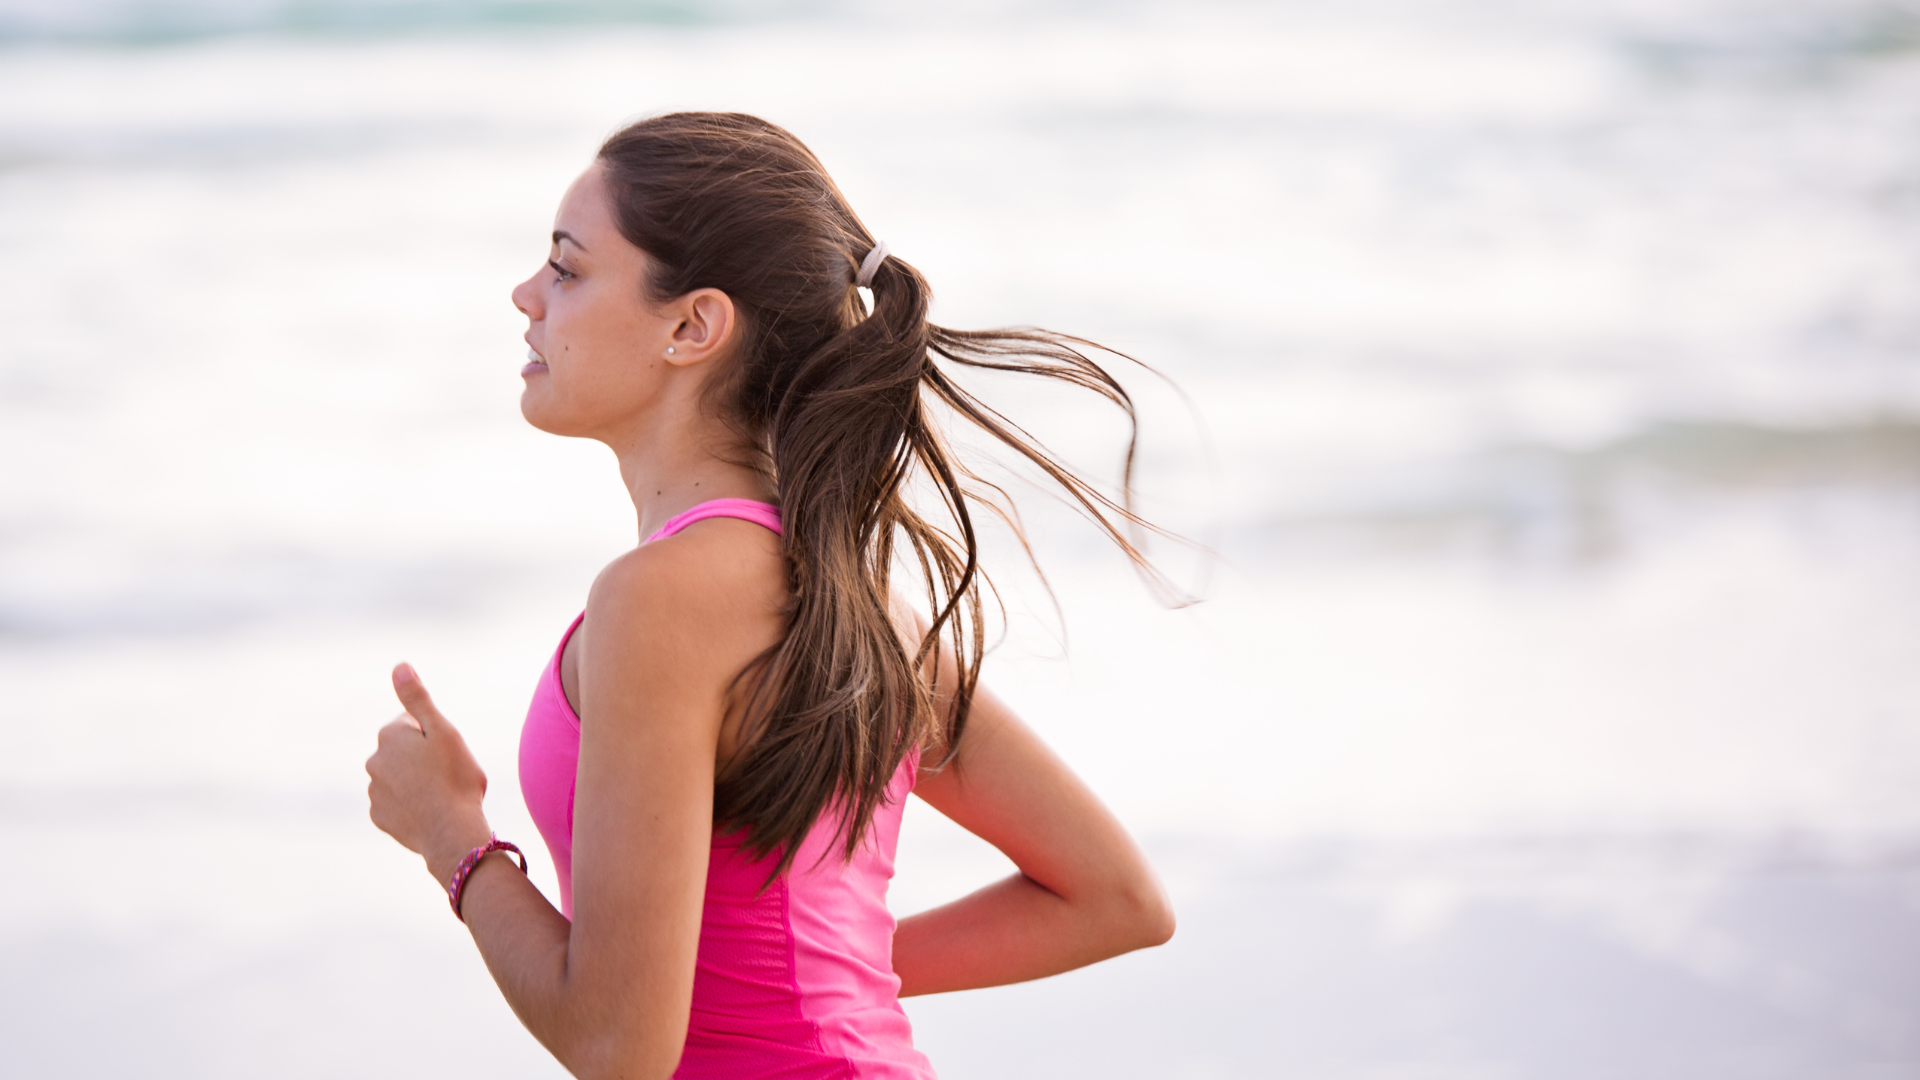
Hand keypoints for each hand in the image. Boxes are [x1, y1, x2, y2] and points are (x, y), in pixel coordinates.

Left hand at [366, 663, 492, 884]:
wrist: (451, 832)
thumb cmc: (455, 778)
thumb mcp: (442, 731)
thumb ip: (417, 699)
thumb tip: (399, 666)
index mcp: (389, 736)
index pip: (411, 724)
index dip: (434, 735)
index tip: (448, 751)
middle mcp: (374, 761)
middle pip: (403, 751)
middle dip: (421, 758)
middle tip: (448, 773)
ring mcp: (375, 791)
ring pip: (399, 778)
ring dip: (415, 781)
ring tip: (441, 794)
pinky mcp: (379, 817)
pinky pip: (396, 804)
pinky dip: (410, 805)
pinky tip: (429, 811)